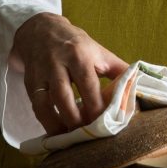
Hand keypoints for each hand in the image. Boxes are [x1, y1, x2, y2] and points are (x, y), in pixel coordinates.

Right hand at [11, 12, 127, 134]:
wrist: (41, 30)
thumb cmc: (75, 43)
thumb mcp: (98, 50)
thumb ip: (117, 68)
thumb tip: (136, 85)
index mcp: (79, 54)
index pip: (88, 84)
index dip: (96, 106)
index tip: (105, 122)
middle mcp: (58, 63)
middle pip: (65, 96)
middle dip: (76, 118)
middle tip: (88, 134)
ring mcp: (41, 73)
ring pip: (47, 103)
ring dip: (59, 123)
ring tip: (72, 137)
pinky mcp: (30, 82)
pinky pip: (36, 106)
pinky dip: (46, 122)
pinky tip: (56, 132)